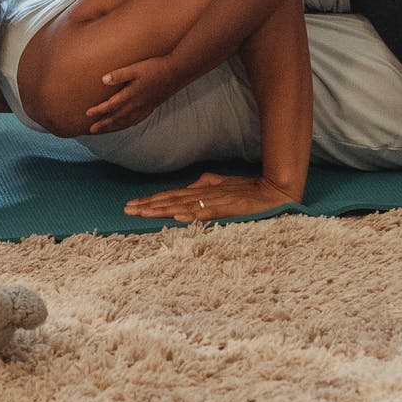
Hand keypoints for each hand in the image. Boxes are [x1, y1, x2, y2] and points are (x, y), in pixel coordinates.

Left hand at [85, 56, 181, 133]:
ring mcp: (144, 107)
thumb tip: (103, 80)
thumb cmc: (155, 67)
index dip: (98, 111)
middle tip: (91, 130)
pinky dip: (127, 125)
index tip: (87, 114)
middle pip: (116, 118)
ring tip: (104, 131)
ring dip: (113, 127)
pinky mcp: (151, 107)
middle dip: (103, 125)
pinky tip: (124, 125)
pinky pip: (136, 120)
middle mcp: (137, 105)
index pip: (111, 106)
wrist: (177, 72)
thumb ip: (119, 75)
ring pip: (126, 121)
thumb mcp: (136, 68)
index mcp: (131, 95)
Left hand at [124, 171, 297, 220]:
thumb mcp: (223, 185)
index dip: (151, 200)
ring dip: (163, 209)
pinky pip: (208, 212)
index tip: (132, 205)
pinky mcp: (229, 208)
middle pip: (171, 200)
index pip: (171, 196)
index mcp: (202, 191)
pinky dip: (192, 214)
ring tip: (144, 213)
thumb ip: (206, 185)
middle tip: (127, 209)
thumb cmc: (249, 190)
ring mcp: (217, 201)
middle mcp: (205, 194)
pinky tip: (178, 217)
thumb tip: (188, 188)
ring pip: (183, 205)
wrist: (274, 191)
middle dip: (149, 205)